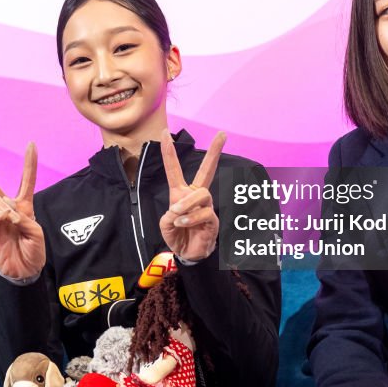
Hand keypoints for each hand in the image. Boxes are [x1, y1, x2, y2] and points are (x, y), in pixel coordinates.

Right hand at [0, 143, 45, 279]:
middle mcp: (8, 209)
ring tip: (13, 223)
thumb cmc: (34, 252)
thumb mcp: (37, 233)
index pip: (26, 181)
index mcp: (23, 206)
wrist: (25, 272)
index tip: (32, 144)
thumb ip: (23, 217)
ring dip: (5, 208)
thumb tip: (3, 208)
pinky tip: (4, 219)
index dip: (30, 164)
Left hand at [159, 130, 225, 260]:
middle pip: (206, 170)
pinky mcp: (212, 220)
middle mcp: (194, 196)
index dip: (169, 151)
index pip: (175, 169)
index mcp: (180, 193)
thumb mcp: (165, 224)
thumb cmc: (177, 235)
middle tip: (223, 135)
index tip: (165, 132)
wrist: (187, 254)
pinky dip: (191, 218)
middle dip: (214, 152)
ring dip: (187, 203)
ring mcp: (205, 207)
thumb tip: (180, 210)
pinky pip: (204, 213)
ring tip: (177, 215)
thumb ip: (169, 215)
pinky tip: (183, 223)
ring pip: (201, 194)